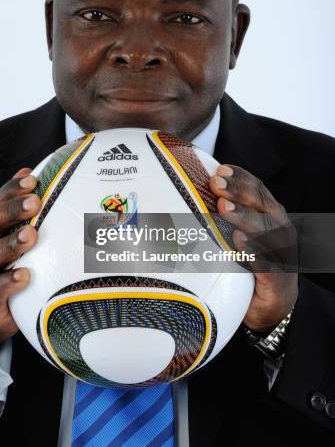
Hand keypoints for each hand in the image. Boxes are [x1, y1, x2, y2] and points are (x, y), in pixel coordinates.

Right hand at [0, 168, 40, 355]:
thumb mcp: (4, 239)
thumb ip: (16, 212)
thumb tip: (31, 174)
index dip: (10, 190)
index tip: (31, 180)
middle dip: (11, 211)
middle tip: (35, 202)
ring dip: (10, 244)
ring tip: (31, 235)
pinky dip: (8, 282)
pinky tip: (25, 275)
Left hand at [209, 165, 297, 332]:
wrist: (274, 304)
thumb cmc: (253, 262)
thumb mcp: (243, 233)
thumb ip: (227, 215)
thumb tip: (192, 195)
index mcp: (271, 215)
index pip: (257, 189)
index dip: (240, 178)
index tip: (220, 169)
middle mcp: (280, 229)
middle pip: (260, 204)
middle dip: (237, 191)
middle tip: (216, 183)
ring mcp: (282, 253)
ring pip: (265, 230)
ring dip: (243, 216)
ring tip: (222, 207)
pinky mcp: (277, 277)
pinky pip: (266, 262)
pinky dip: (253, 251)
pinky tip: (239, 241)